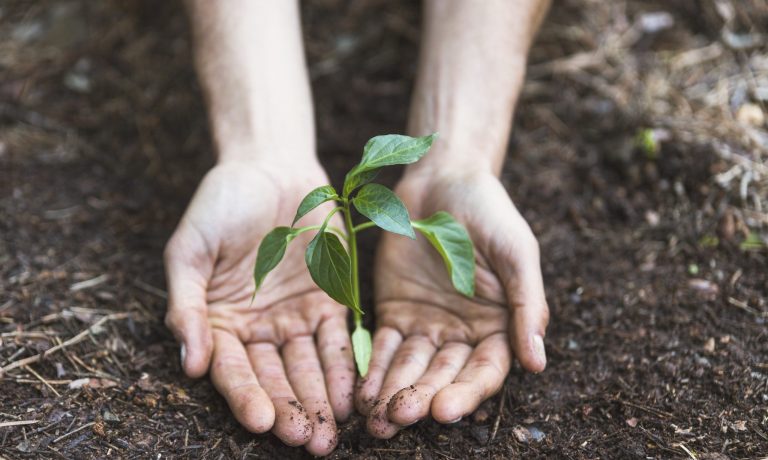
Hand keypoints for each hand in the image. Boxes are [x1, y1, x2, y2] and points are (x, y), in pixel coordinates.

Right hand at [163, 160, 353, 455]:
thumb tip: (191, 364)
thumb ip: (187, 305)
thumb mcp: (190, 249)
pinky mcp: (331, 300)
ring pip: (309, 367)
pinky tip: (352, 394)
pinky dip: (345, 366)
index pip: (234, 369)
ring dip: (319, 400)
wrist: (270, 164)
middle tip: (306, 441)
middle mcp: (259, 328)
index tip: (261, 421)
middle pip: (275, 378)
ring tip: (330, 432)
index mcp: (220, 322)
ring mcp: (296, 316)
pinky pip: (339, 339)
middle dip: (290, 410)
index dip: (246, 396)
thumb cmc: (221, 203)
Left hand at [356, 169, 548, 437]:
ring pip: (411, 368)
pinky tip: (361, 390)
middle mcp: (463, 333)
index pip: (485, 370)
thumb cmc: (489, 212)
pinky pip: (384, 346)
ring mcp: (427, 324)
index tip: (444, 409)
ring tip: (376, 418)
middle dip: (423, 398)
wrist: (443, 178)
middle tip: (400, 417)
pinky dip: (374, 368)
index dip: (466, 392)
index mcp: (499, 325)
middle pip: (443, 375)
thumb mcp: (517, 253)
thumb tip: (538, 364)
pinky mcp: (395, 312)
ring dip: (394, 392)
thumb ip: (528, 306)